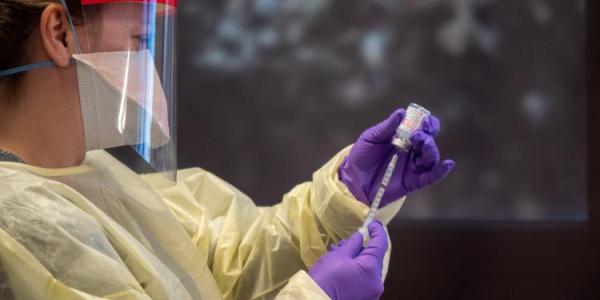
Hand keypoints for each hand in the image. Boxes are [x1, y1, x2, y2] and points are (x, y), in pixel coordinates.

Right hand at [309, 221, 387, 299]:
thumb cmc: (325, 279)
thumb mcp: (338, 256)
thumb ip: (352, 244)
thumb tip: (360, 236)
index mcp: (371, 269)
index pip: (381, 244)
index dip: (377, 231)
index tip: (372, 224)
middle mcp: (377, 283)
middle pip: (374, 258)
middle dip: (361, 248)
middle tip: (345, 243)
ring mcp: (372, 293)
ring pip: (368, 270)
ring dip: (356, 260)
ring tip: (338, 255)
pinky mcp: (365, 299)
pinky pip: (364, 280)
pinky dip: (356, 272)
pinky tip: (342, 267)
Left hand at [339, 108, 454, 206]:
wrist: (353, 179)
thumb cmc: (361, 156)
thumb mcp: (370, 138)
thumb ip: (386, 127)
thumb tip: (401, 113)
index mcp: (403, 138)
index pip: (421, 128)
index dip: (426, 122)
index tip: (424, 119)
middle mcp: (411, 151)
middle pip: (428, 141)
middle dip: (428, 134)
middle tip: (419, 132)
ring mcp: (413, 167)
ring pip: (430, 157)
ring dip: (431, 149)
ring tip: (422, 143)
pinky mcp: (412, 182)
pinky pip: (430, 177)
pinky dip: (441, 171)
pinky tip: (448, 164)